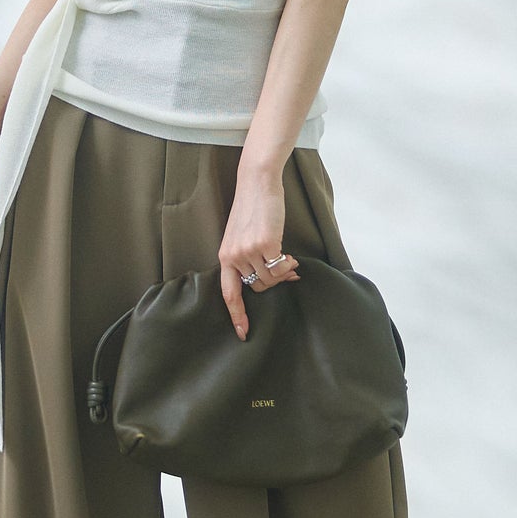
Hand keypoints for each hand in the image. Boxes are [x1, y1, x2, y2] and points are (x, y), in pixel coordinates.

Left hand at [218, 171, 299, 337]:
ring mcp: (249, 251)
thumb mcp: (242, 236)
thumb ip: (252, 258)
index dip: (236, 315)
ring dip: (283, 273)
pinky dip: (289, 265)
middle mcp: (234, 256)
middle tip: (286, 269)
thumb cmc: (252, 209)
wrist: (257, 184)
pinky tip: (291, 256)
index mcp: (225, 257)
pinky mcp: (266, 244)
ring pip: (271, 279)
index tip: (242, 334)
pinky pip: (282, 268)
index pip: (229, 293)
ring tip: (287, 258)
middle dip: (273, 281)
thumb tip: (281, 279)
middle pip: (258, 287)